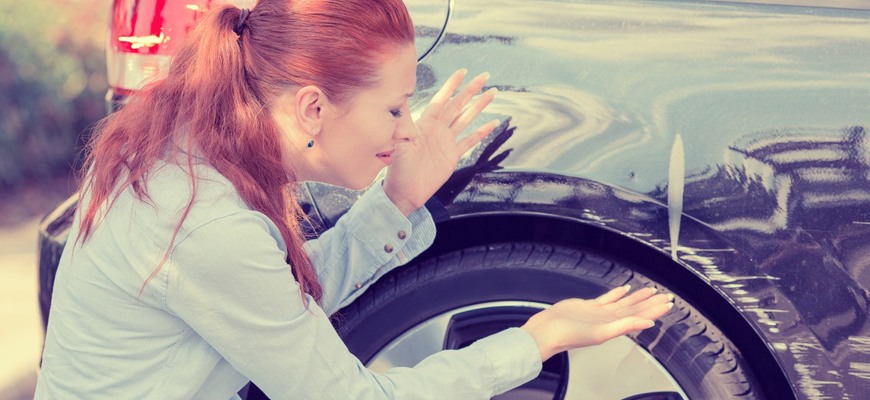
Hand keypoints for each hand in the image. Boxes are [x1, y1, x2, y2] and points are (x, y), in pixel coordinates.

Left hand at [384, 69, 498, 214]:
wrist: (404, 192)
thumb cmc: (397, 167)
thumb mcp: (397, 141)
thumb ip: (402, 120)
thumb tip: (400, 98)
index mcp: (424, 123)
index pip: (441, 99)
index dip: (452, 85)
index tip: (462, 72)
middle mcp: (437, 129)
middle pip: (458, 104)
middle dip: (471, 90)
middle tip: (484, 76)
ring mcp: (445, 141)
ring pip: (466, 118)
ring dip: (478, 106)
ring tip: (491, 94)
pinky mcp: (452, 155)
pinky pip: (469, 141)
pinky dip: (481, 132)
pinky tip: (492, 123)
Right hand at [520, 286, 673, 361]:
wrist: (548, 331)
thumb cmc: (569, 336)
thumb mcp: (601, 333)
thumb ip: (625, 326)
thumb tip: (648, 324)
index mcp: (614, 326)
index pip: (641, 316)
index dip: (655, 310)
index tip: (668, 303)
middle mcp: (609, 320)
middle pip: (635, 309)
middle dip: (651, 302)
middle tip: (665, 295)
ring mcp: (599, 313)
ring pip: (623, 303)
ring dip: (637, 297)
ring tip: (650, 291)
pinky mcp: (588, 306)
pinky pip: (607, 298)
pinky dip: (616, 293)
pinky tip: (624, 289)